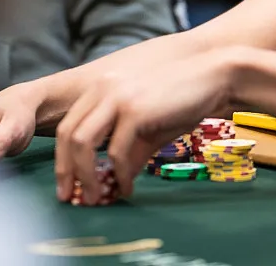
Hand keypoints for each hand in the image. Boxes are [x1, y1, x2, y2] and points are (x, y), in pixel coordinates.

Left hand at [54, 49, 236, 204]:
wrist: (213, 77)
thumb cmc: (182, 101)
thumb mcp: (148, 130)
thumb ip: (130, 151)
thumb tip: (118, 181)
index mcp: (100, 90)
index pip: (67, 127)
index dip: (62, 160)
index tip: (66, 186)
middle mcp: (102, 89)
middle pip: (67, 135)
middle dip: (65, 171)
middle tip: (70, 198)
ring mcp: (117, 97)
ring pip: (82, 143)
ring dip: (86, 176)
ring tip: (95, 198)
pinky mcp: (135, 109)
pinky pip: (117, 151)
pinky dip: (119, 175)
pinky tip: (128, 188)